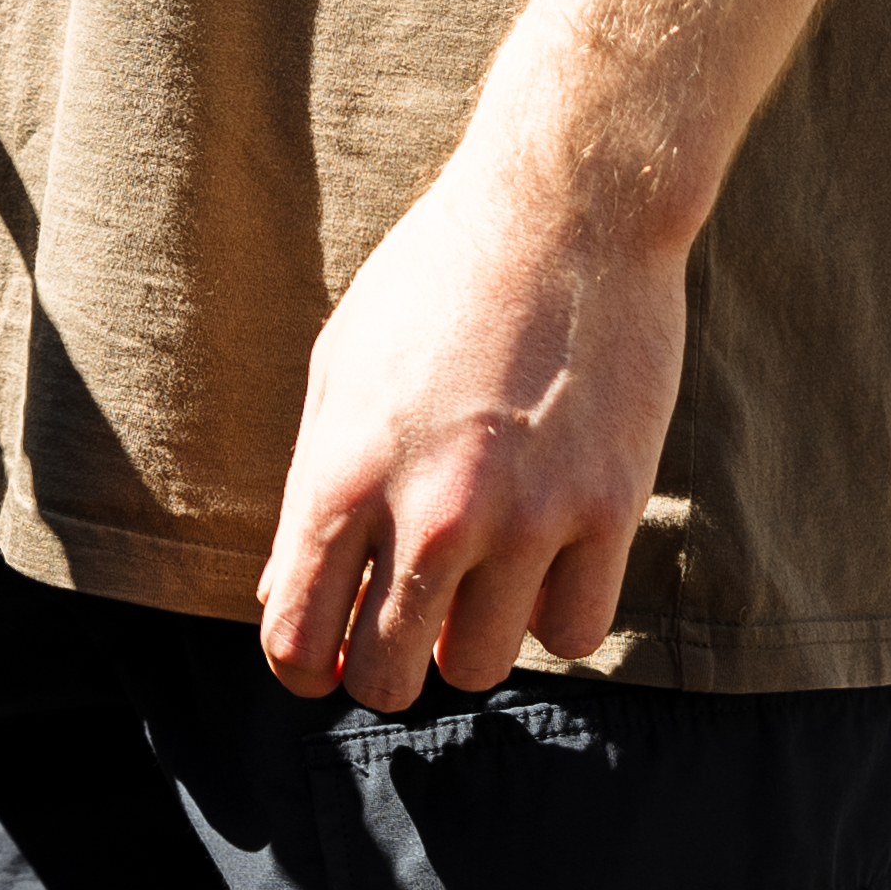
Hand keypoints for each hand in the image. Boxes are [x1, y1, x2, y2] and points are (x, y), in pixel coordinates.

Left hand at [254, 137, 687, 706]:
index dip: (304, 667)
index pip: (298, 640)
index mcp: (343, 473)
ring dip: (474, 638)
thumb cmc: (436, 283)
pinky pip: (575, 634)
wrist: (566, 211)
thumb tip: (281, 604)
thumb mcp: (339, 372)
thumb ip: (306, 497)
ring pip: (482, 666)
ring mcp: (526, 517)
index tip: (327, 656)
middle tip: (407, 623)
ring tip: (480, 576)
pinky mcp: (609, 510)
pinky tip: (548, 560)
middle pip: (388, 677)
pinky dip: (557, 613)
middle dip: (386, 667)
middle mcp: (431, 510)